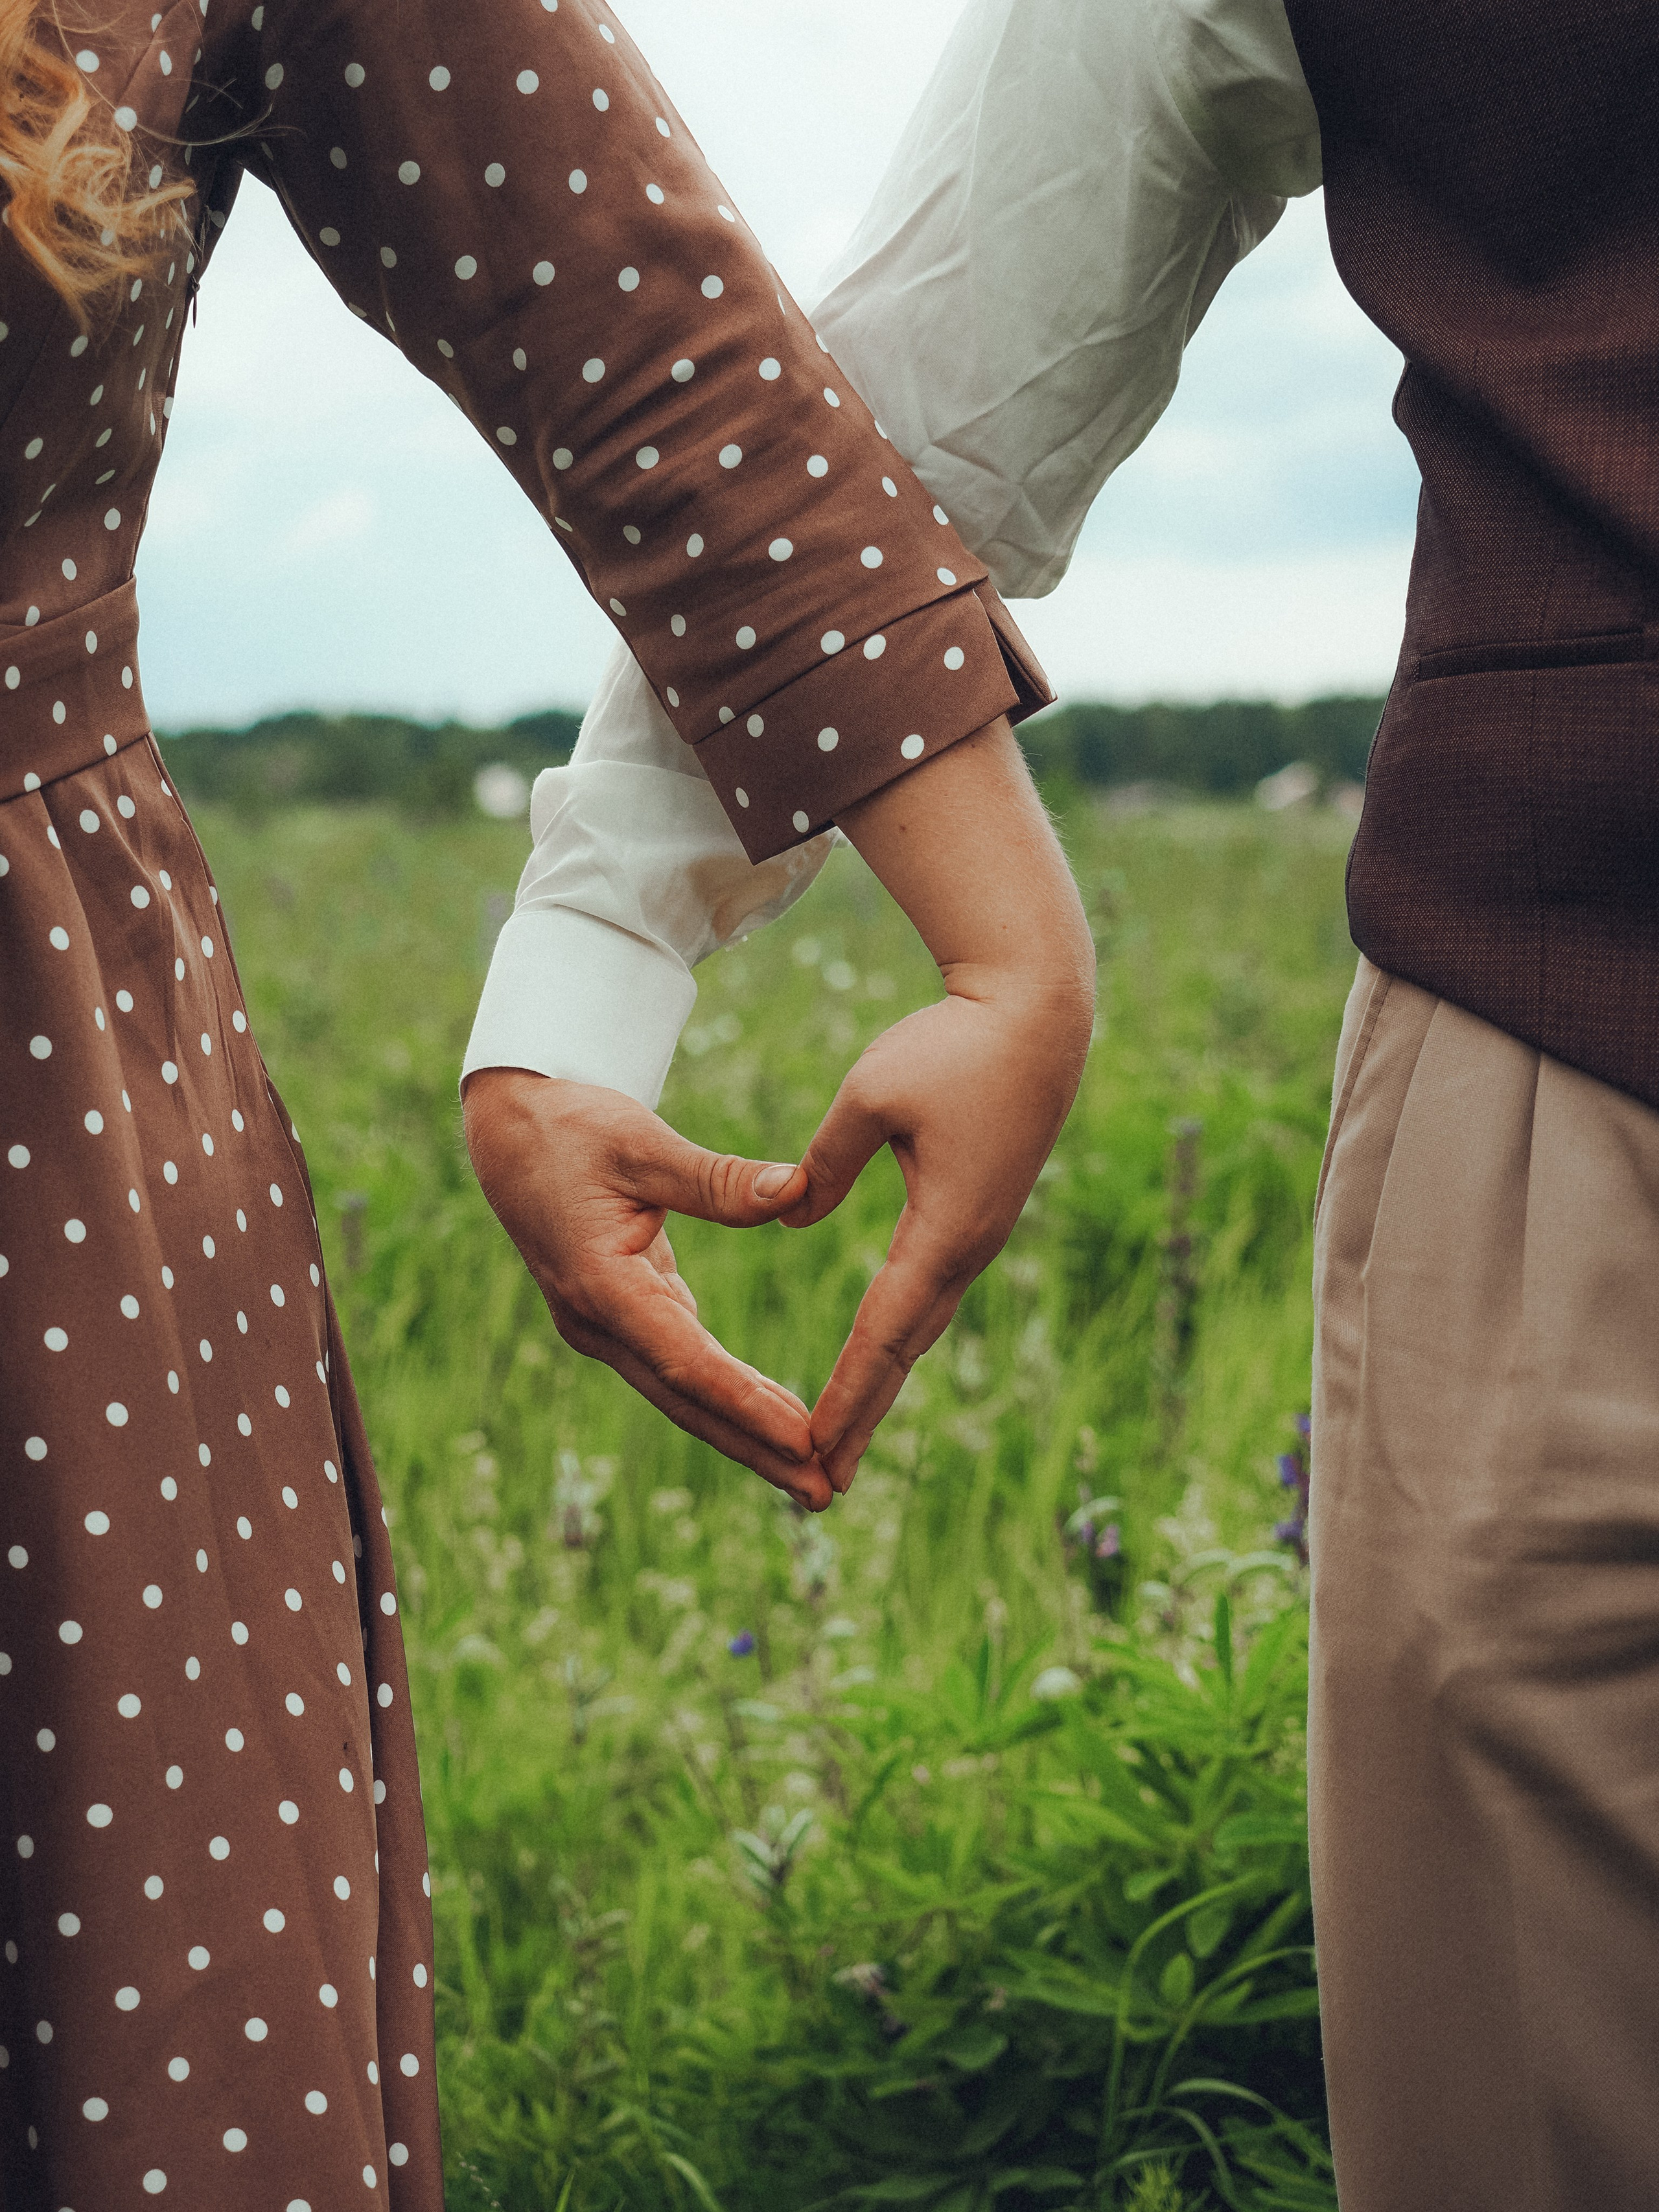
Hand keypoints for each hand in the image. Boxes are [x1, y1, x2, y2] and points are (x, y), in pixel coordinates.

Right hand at [463, 1069, 833, 1509]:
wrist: (510, 1127)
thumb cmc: (574, 1127)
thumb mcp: (643, 1142)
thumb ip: (720, 1179)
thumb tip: (798, 1192)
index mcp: (601, 1287)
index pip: (687, 1362)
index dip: (746, 1404)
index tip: (804, 1438)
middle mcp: (598, 1322)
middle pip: (687, 1401)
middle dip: (756, 1449)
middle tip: (823, 1491)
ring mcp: (603, 1327)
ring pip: (684, 1395)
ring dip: (746, 1436)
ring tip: (810, 1476)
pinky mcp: (619, 1317)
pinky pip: (681, 1369)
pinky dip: (727, 1397)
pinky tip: (775, 1419)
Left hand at [786, 717, 1095, 1490]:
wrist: (1040, 1016)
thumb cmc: (953, 1047)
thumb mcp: (870, 1095)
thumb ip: (824, 1163)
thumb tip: (791, 1216)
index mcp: (944, 1229)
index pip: (883, 1331)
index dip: (847, 1395)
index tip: (813, 1450)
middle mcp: (966, 1247)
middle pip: (905, 1350)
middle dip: (863, 1418)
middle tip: (821, 1485)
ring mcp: (976, 1235)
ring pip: (921, 1327)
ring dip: (882, 1385)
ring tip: (844, 1442)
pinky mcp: (977, 1215)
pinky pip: (929, 1294)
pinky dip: (898, 1338)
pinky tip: (881, 1360)